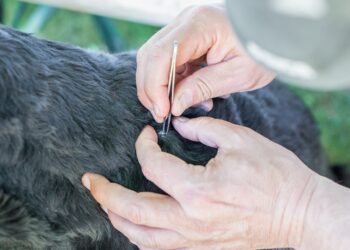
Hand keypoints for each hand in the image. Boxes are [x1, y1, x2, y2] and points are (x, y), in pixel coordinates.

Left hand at [82, 117, 327, 249]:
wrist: (298, 211)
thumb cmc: (274, 174)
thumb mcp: (239, 139)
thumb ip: (202, 129)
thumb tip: (179, 126)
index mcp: (198, 189)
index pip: (153, 165)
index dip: (144, 145)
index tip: (147, 135)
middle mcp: (190, 219)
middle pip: (132, 210)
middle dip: (105, 194)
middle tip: (91, 181)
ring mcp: (195, 239)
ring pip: (141, 236)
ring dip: (117, 218)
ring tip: (104, 202)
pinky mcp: (203, 247)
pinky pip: (159, 248)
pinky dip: (140, 235)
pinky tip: (134, 224)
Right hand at [136, 5, 274, 121]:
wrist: (274, 34)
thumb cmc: (263, 51)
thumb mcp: (238, 75)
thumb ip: (202, 88)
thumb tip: (173, 105)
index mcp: (200, 25)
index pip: (161, 55)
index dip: (155, 87)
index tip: (163, 112)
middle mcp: (186, 21)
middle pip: (150, 55)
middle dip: (151, 88)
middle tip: (163, 114)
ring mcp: (185, 28)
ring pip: (154, 59)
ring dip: (159, 86)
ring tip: (177, 107)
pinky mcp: (187, 38)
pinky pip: (168, 61)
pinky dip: (172, 81)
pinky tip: (187, 95)